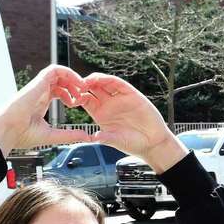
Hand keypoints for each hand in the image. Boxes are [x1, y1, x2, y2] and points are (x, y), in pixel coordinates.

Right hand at [0, 66, 93, 154]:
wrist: (7, 130)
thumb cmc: (22, 134)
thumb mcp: (52, 135)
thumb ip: (69, 135)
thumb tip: (87, 137)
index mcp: (41, 102)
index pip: (59, 91)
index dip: (72, 94)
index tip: (78, 104)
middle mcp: (40, 92)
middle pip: (60, 81)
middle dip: (75, 86)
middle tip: (83, 96)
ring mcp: (39, 86)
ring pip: (59, 73)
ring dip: (73, 78)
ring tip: (82, 89)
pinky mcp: (38, 82)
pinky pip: (55, 69)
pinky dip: (68, 72)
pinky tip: (77, 83)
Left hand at [73, 74, 187, 172]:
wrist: (152, 143)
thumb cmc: (133, 143)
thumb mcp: (116, 141)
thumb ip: (106, 138)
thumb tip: (94, 137)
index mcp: (100, 114)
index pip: (86, 100)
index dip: (78, 96)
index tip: (72, 98)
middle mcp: (108, 104)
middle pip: (93, 88)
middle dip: (83, 84)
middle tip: (75, 85)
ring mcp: (119, 98)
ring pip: (104, 83)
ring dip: (95, 79)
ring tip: (86, 81)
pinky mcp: (132, 95)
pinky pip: (119, 84)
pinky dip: (110, 80)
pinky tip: (102, 79)